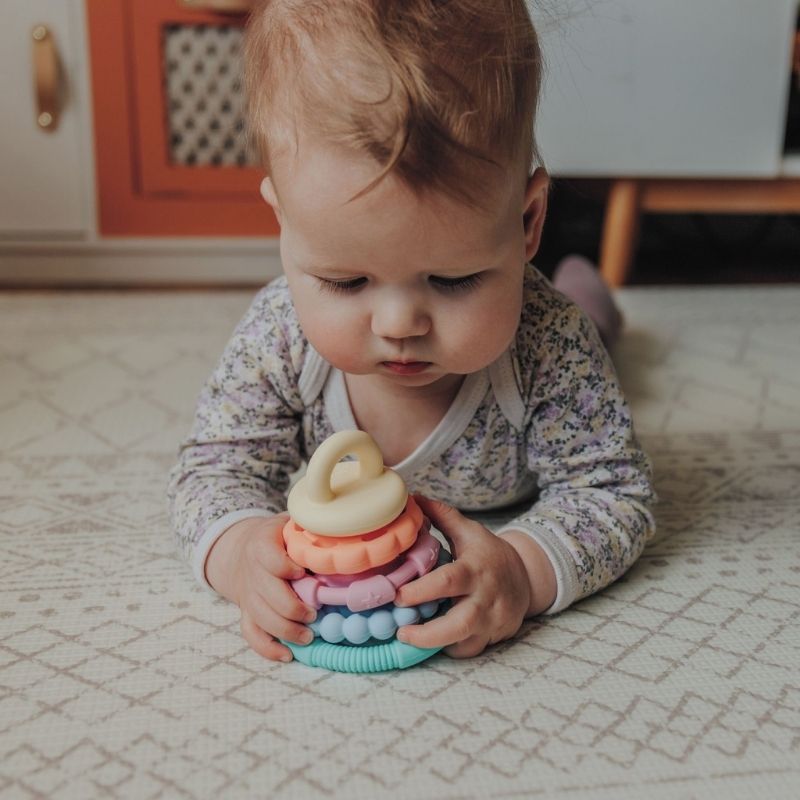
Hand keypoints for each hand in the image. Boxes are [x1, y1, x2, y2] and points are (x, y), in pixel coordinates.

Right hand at [205, 514, 315, 661]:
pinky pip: (252, 635)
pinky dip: (268, 649)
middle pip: (269, 595)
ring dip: (287, 630)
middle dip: (294, 608)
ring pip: (262, 618)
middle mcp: (252, 573)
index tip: (303, 572)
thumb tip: (339, 533)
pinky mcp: (246, 613)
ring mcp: (248, 596)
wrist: (241, 549)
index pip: (270, 558)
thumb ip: (307, 527)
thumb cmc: (277, 537)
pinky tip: (288, 655)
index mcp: (262, 546)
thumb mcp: (288, 524)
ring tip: (309, 636)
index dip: (286, 567)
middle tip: (315, 612)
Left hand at [394, 496, 531, 657]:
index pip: (448, 581)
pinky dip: (448, 649)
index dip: (421, 590)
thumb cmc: (489, 554)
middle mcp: (485, 598)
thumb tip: (413, 497)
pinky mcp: (493, 638)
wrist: (527, 577)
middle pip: (459, 623)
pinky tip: (431, 641)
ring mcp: (491, 621)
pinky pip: (468, 650)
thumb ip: (441, 516)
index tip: (396, 595)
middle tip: (400, 630)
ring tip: (408, 638)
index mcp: (475, 569)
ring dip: (433, 645)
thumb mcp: (469, 531)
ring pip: (464, 643)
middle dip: (427, 633)